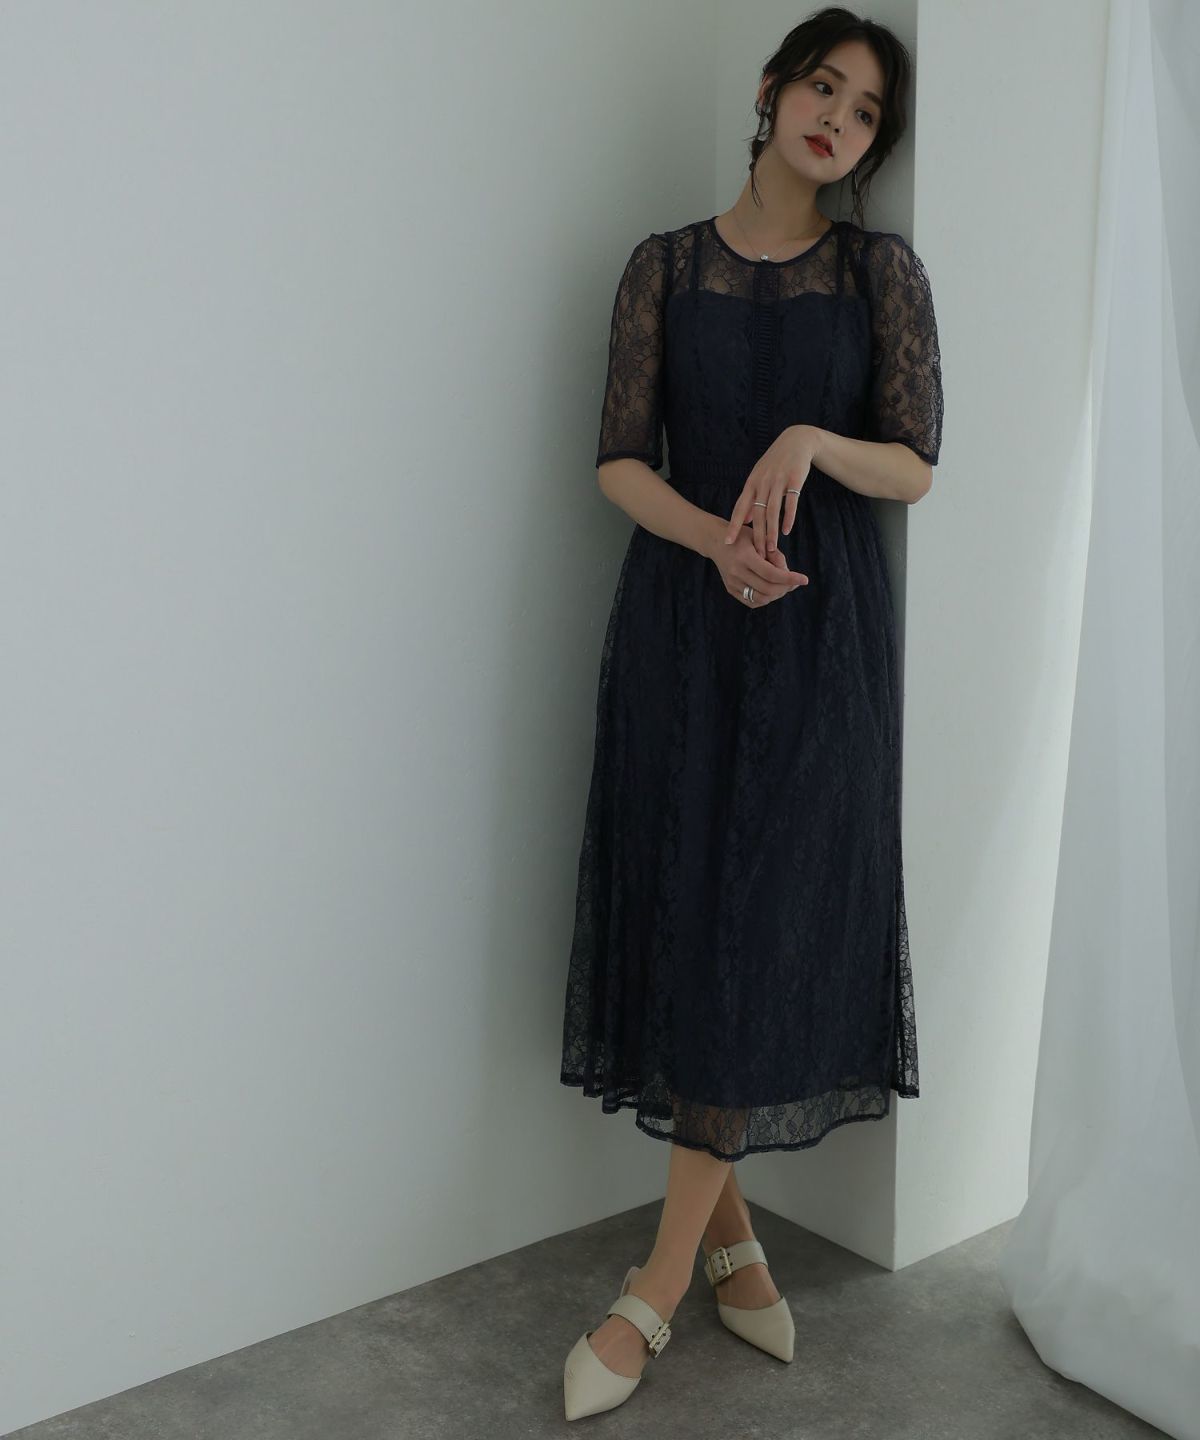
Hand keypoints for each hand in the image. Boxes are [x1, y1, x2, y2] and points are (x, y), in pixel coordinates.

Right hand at [708, 520, 808, 607]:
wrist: (716, 541)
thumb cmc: (742, 537)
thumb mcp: (760, 538)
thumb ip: (775, 555)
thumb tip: (788, 573)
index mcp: (745, 557)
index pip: (771, 574)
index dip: (790, 579)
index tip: (805, 579)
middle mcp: (736, 572)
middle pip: (767, 589)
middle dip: (786, 588)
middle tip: (795, 582)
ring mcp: (732, 583)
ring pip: (761, 598)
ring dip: (777, 594)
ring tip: (784, 585)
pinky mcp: (730, 589)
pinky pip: (752, 601)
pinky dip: (766, 598)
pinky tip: (772, 589)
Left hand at [722, 425, 818, 559]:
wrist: (796, 441)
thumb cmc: (775, 464)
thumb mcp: (759, 478)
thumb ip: (751, 500)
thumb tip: (743, 521)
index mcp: (752, 483)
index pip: (739, 508)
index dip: (733, 526)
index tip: (727, 542)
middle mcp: (763, 482)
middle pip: (757, 514)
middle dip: (755, 536)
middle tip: (755, 555)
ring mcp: (778, 480)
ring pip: (772, 511)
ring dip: (771, 531)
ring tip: (770, 549)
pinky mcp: (795, 479)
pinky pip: (791, 502)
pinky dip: (788, 518)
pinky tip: (787, 531)